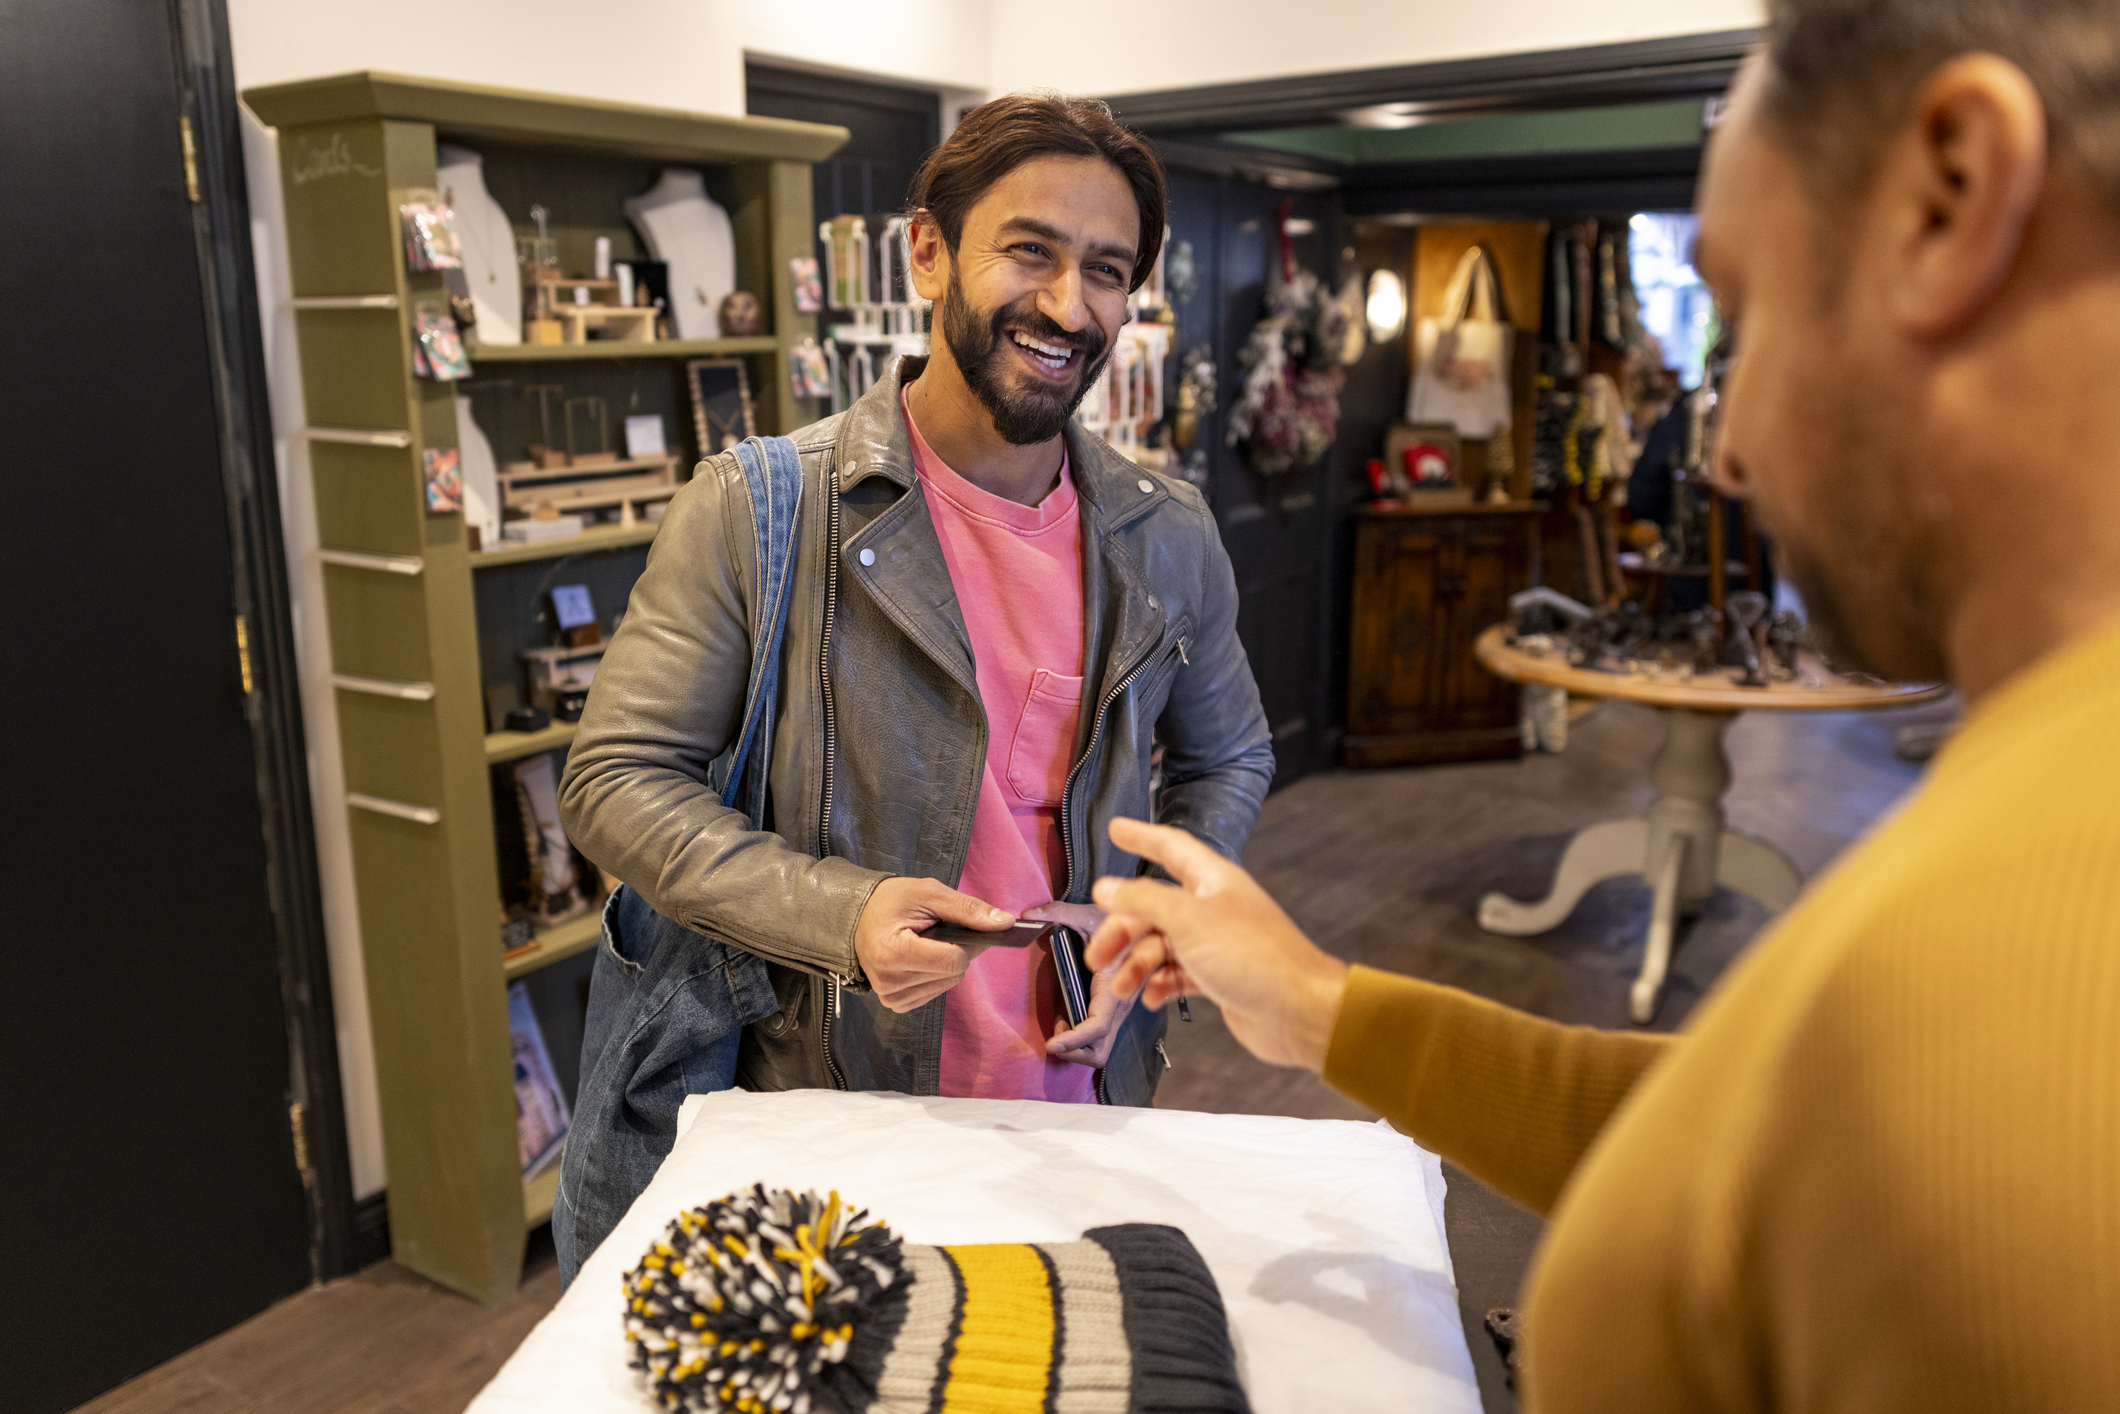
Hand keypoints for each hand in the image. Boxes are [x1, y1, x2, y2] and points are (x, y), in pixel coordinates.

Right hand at [854, 878, 1014, 1012]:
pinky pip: (936, 991)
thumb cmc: (892, 901)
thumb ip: (968, 909)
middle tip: (940, 929)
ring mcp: (892, 997)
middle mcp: (890, 983)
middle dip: (959, 950)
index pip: (954, 961)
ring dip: (948, 962)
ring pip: (949, 983)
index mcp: (893, 954)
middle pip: (954, 973)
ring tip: (926, 942)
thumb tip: (1005, 923)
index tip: (961, 925)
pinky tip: (921, 957)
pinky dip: (937, 973)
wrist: (857, 917)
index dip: (967, 942)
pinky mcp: (897, 1003)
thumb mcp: (929, 893)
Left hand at [1023, 901, 1134, 1065]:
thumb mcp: (1088, 914)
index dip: (1074, 1040)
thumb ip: (1058, 912)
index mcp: (1114, 986)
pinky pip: (1099, 1037)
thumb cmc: (1118, 920)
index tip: (1050, 1043)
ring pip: (1100, 1048)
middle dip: (1074, 1053)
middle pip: (1100, 1051)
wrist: (1145, 924)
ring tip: (1060, 1023)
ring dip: (1076, 1047)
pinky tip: (1066, 1015)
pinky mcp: (1113, 1011)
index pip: (1097, 1026)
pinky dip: (1080, 1037)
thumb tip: (1028, 915)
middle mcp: (1119, 1005)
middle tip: (1054, 1036)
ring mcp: (1117, 1011)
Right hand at [1087, 818, 1348, 1070]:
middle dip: (1123, 930)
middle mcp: (1213, 907)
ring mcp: (1217, 943)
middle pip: (1155, 907)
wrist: (1299, 1011)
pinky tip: (1150, 999)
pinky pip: (1178, 974)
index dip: (1141, 836)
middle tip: (1096, 957)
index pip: (1170, 847)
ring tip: (1121, 989)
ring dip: (1137, 964)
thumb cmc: (1251, 956)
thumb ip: (1143, 900)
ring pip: (1163, 945)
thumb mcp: (1188, 921)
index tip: (1115, 829)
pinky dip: (1160, 984)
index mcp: (1211, 881)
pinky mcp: (1219, 977)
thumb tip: (1105, 887)